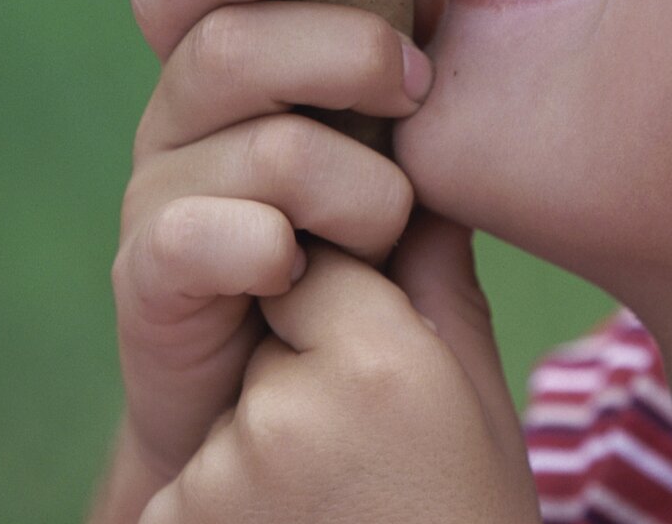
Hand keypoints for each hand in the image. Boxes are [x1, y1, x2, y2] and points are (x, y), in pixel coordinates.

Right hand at [102, 0, 452, 506]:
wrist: (289, 394)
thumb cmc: (353, 245)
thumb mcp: (390, 137)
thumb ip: (407, 47)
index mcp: (222, 67)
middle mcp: (174, 120)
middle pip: (228, 44)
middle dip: (347, 52)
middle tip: (413, 87)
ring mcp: (156, 200)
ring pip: (264, 148)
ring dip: (361, 186)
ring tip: (387, 224)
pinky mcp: (151, 282)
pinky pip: (211, 239)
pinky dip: (279, 250)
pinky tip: (306, 273)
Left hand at [137, 221, 537, 522]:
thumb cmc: (467, 517)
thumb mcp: (480, 402)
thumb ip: (436, 281)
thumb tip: (421, 181)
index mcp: (381, 364)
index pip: (324, 265)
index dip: (351, 312)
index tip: (386, 380)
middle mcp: (290, 410)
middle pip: (270, 334)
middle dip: (299, 371)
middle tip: (363, 458)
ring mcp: (222, 476)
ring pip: (231, 409)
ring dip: (260, 442)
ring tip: (333, 507)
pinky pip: (191, 480)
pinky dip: (222, 504)